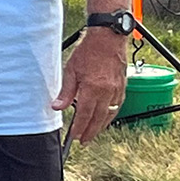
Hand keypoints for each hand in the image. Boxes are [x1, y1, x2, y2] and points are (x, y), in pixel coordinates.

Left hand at [51, 28, 128, 143]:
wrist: (108, 39)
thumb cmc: (88, 52)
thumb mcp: (70, 70)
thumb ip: (65, 92)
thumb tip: (57, 107)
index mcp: (93, 88)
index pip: (85, 114)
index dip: (80, 128)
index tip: (75, 137)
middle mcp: (107, 92)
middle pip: (98, 118)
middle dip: (90, 132)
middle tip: (83, 141)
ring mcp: (117, 90)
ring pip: (110, 114)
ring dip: (101, 126)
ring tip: (93, 133)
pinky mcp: (123, 87)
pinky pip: (117, 106)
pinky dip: (110, 115)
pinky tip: (105, 118)